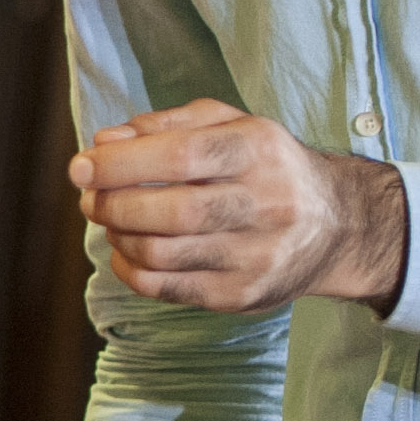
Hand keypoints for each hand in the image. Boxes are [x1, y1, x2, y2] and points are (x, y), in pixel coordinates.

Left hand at [73, 100, 405, 315]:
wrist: (337, 225)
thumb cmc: (264, 166)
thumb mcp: (229, 125)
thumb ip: (165, 125)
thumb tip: (104, 143)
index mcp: (259, 150)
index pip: (181, 156)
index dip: (120, 163)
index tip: (82, 167)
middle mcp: (266, 203)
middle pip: (171, 211)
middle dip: (113, 204)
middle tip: (90, 198)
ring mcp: (257, 255)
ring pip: (164, 254)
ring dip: (119, 237)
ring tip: (111, 222)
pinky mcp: (243, 295)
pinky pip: (168, 288)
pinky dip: (131, 271)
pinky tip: (127, 253)